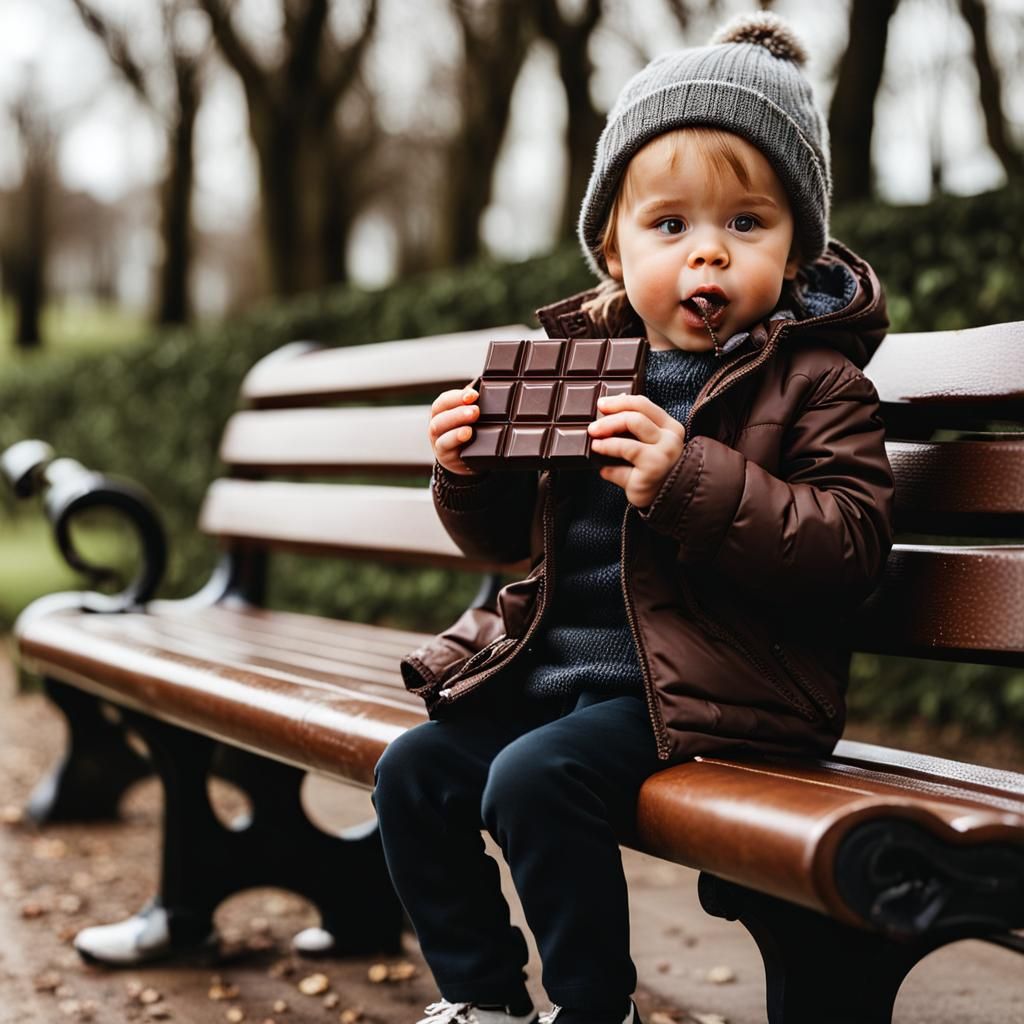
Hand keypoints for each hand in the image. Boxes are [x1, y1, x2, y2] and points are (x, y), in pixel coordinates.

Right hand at [429, 386, 480, 475]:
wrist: (467, 458)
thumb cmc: (468, 429)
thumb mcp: (470, 414)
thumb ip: (473, 402)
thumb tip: (484, 384)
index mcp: (441, 413)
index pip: (443, 402)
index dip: (457, 397)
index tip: (473, 395)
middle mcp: (436, 428)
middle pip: (439, 419)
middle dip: (457, 414)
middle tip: (475, 411)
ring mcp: (440, 445)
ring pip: (441, 437)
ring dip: (456, 432)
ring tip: (469, 430)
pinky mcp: (447, 459)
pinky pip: (448, 452)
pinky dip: (456, 444)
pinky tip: (468, 438)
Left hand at [587, 393, 685, 507]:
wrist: (670, 497)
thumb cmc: (658, 467)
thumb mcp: (650, 441)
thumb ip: (635, 425)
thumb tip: (611, 405)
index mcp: (670, 427)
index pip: (643, 405)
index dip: (619, 402)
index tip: (601, 404)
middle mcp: (670, 440)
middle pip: (634, 419)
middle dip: (608, 421)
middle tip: (592, 428)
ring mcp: (661, 458)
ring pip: (626, 443)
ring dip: (606, 443)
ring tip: (595, 445)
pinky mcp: (649, 476)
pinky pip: (621, 468)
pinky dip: (608, 468)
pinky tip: (602, 469)